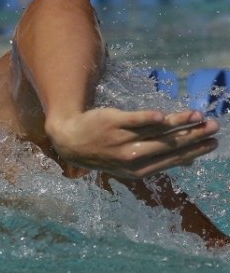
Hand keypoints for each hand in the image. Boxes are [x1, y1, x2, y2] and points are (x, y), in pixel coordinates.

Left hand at [45, 109, 218, 178]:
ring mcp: (122, 139)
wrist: (70, 139)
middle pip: (168, 144)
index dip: (194, 150)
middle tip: (214, 126)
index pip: (172, 158)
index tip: (214, 142)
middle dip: (194, 136)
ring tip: (200, 115)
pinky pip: (134, 120)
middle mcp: (132, 156)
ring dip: (180, 122)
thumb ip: (155, 160)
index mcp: (138, 169)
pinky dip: (149, 119)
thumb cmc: (104, 150)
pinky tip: (164, 117)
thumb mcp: (128, 163)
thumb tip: (187, 162)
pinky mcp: (112, 122)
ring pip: (156, 131)